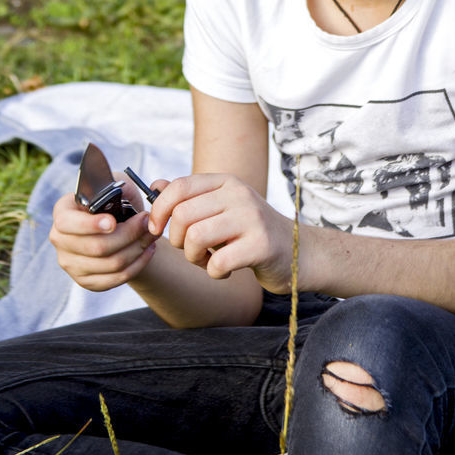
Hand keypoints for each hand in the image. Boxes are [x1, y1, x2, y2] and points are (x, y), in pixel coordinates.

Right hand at [50, 177, 157, 291]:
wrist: (119, 224)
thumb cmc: (115, 202)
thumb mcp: (116, 185)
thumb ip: (118, 185)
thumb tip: (123, 192)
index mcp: (63, 212)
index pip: (66, 223)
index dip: (90, 225)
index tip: (112, 222)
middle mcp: (60, 239)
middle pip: (96, 246)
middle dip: (129, 234)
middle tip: (147, 222)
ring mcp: (71, 263)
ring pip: (111, 264)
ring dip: (138, 248)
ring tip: (152, 234)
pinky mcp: (86, 281)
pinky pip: (116, 278)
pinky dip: (137, 264)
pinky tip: (147, 250)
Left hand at [148, 174, 294, 292]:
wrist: (299, 252)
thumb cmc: (251, 232)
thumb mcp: (221, 208)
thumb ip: (190, 197)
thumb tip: (155, 186)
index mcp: (226, 181)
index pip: (179, 187)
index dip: (159, 210)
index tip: (156, 229)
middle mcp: (239, 194)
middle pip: (183, 215)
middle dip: (177, 240)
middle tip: (192, 250)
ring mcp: (252, 218)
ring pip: (195, 237)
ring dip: (194, 258)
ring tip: (208, 260)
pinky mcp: (261, 245)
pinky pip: (217, 263)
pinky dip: (214, 273)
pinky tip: (227, 270)